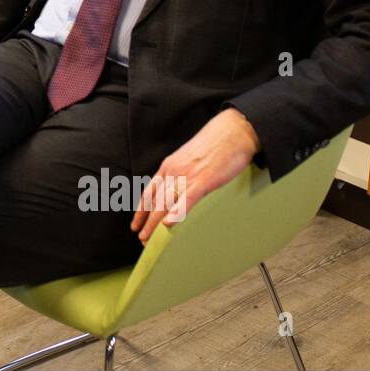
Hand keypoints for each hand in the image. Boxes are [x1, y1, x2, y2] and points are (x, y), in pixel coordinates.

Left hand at [130, 108, 259, 243]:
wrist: (233, 131)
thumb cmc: (215, 145)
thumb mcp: (190, 158)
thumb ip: (181, 173)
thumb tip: (177, 188)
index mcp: (169, 166)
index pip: (150, 192)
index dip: (141, 210)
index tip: (135, 225)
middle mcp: (174, 171)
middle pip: (155, 201)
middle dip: (146, 222)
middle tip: (142, 239)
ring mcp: (188, 176)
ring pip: (166, 203)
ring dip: (155, 223)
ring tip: (149, 239)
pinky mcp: (204, 180)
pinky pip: (188, 198)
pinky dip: (177, 212)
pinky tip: (169, 224)